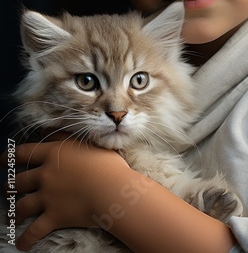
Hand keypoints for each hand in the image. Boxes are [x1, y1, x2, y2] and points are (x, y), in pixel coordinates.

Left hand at [6, 139, 128, 250]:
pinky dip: (25, 240)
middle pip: (18, 181)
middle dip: (8, 186)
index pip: (23, 153)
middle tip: (5, 189)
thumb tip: (55, 132)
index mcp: (53, 154)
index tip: (2, 161)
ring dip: (14, 211)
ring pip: (21, 205)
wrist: (112, 189)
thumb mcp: (88, 142)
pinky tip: (21, 244)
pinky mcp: (53, 217)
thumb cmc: (106, 163)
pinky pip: (33, 231)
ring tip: (10, 214)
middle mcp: (45, 175)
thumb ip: (68, 137)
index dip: (9, 157)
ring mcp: (47, 197)